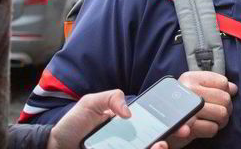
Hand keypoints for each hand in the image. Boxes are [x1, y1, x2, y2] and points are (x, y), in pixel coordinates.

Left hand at [47, 89, 186, 148]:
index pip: (156, 122)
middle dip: (173, 135)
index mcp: (129, 123)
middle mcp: (131, 139)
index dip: (172, 122)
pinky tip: (150, 148)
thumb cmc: (75, 123)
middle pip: (158, 139)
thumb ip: (111, 98)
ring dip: (159, 148)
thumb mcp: (91, 102)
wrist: (57, 145)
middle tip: (183, 131)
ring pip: (150, 148)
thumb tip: (130, 112)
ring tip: (160, 145)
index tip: (184, 121)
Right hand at [166, 71, 237, 147]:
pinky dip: (212, 130)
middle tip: (217, 113)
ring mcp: (188, 109)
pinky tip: (204, 127)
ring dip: (221, 120)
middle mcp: (188, 91)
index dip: (225, 93)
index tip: (217, 98)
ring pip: (222, 114)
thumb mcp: (194, 90)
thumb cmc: (180, 106)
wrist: (159, 124)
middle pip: (225, 99)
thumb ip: (214, 86)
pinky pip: (213, 128)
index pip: (223, 82)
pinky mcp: (189, 127)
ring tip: (212, 120)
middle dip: (226, 109)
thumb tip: (234, 88)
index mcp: (190, 78)